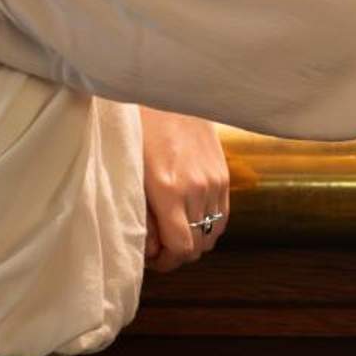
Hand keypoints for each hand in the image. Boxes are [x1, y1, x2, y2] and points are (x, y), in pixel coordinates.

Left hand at [139, 106, 230, 273]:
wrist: (169, 93)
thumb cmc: (141, 131)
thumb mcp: (132, 174)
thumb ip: (143, 214)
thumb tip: (152, 247)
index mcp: (169, 190)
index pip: (182, 248)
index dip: (168, 262)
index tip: (154, 258)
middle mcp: (197, 189)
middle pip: (199, 246)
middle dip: (178, 253)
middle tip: (160, 246)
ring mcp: (214, 181)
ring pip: (213, 233)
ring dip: (195, 238)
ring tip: (175, 230)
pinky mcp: (223, 174)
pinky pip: (223, 215)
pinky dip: (208, 223)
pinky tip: (190, 215)